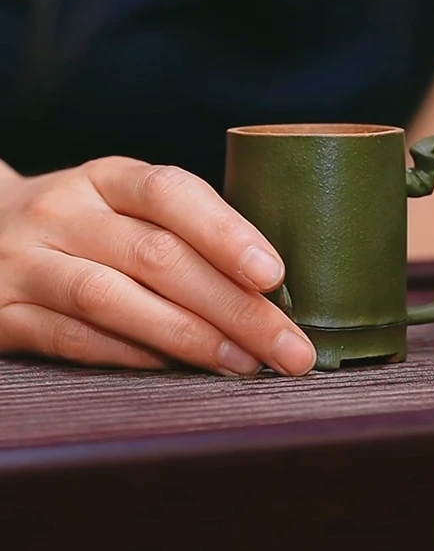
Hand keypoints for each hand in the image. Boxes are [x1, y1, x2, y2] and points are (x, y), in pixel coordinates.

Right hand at [0, 157, 315, 375]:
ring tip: (244, 364)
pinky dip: (132, 357)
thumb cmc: (80, 227)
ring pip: (113, 299)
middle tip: (289, 348)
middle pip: (156, 255)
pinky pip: (74, 338)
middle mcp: (64, 212)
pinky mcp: (4, 314)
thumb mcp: (119, 205)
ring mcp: (28, 263)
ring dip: (188, 336)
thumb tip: (270, 286)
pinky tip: (178, 372)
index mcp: (105, 178)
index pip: (170, 192)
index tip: (275, 275)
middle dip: (233, 306)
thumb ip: (178, 229)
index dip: (225, 232)